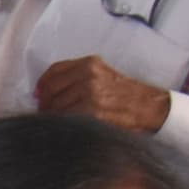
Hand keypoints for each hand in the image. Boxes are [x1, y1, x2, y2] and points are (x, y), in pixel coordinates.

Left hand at [34, 56, 172, 133]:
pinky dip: (64, 122)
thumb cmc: (126, 94)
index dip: (42, 83)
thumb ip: (76, 77)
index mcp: (90, 64)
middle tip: (47, 111)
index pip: (54, 70)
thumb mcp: (102, 75)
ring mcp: (91, 94)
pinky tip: (69, 125)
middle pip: (51, 89)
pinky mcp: (94, 112)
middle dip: (46, 103)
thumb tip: (42, 92)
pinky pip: (67, 118)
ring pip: (57, 106)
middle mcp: (89, 75)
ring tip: (60, 120)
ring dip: (54, 115)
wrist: (151, 107)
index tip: (38, 93)